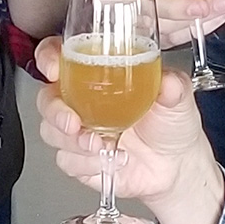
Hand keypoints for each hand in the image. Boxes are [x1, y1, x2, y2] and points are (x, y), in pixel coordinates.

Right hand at [33, 36, 224, 223]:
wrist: (176, 167)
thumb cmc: (170, 124)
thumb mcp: (178, 97)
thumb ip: (173, 86)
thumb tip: (168, 82)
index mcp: (97, 74)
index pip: (58, 56)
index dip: (48, 58)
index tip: (54, 68)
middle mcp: (80, 101)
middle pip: (46, 98)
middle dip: (55, 111)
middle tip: (74, 122)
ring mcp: (77, 131)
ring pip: (51, 132)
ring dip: (74, 142)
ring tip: (102, 144)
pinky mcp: (78, 159)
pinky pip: (66, 160)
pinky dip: (87, 163)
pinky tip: (110, 158)